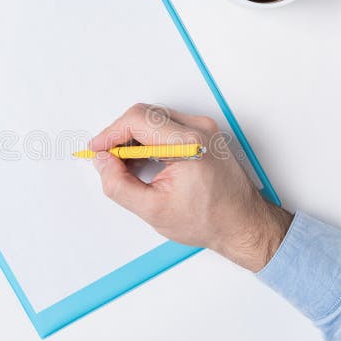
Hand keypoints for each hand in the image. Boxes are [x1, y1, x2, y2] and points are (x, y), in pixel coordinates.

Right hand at [90, 103, 292, 271]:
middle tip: (109, 161)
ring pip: (154, 118)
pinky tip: (145, 163)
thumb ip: (119, 185)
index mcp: (189, 144)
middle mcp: (199, 129)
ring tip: (127, 166)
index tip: (97, 149)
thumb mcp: (154, 210)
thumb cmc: (210, 220)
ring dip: (134, 138)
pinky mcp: (204, 134)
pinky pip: (167, 126)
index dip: (110, 133)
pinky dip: (149, 140)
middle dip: (120, 136)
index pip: (138, 120)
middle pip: (145, 115)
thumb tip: (102, 163)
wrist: (243, 224)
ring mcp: (204, 129)